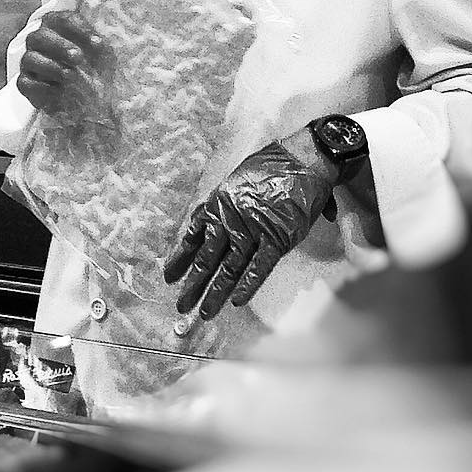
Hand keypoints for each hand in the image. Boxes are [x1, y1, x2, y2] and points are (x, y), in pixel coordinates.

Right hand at [16, 10, 105, 118]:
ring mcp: (31, 62)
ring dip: (51, 66)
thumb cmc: (95, 69)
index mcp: (59, 27)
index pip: (63, 19)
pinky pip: (26, 82)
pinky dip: (42, 86)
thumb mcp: (104, 56)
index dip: (80, 29)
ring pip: (30, 58)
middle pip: (40, 35)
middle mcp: (40, 41)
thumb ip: (99, 46)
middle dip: (59, 45)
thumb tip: (97, 42)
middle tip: (78, 57)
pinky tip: (58, 89)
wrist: (92, 100)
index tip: (97, 42)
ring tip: (70, 75)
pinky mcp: (26, 83)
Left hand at [163, 138, 334, 320]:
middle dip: (193, 283)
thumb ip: (226, 203)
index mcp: (218, 203)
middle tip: (180, 304)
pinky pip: (258, 267)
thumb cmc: (272, 166)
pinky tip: (236, 301)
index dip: (180, 258)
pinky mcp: (276, 239)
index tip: (169, 276)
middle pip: (207, 258)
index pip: (193, 236)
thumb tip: (215, 220)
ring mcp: (252, 230)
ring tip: (204, 312)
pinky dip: (247, 285)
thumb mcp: (237, 179)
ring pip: (229, 268)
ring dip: (216, 292)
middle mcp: (230, 218)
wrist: (302, 159)